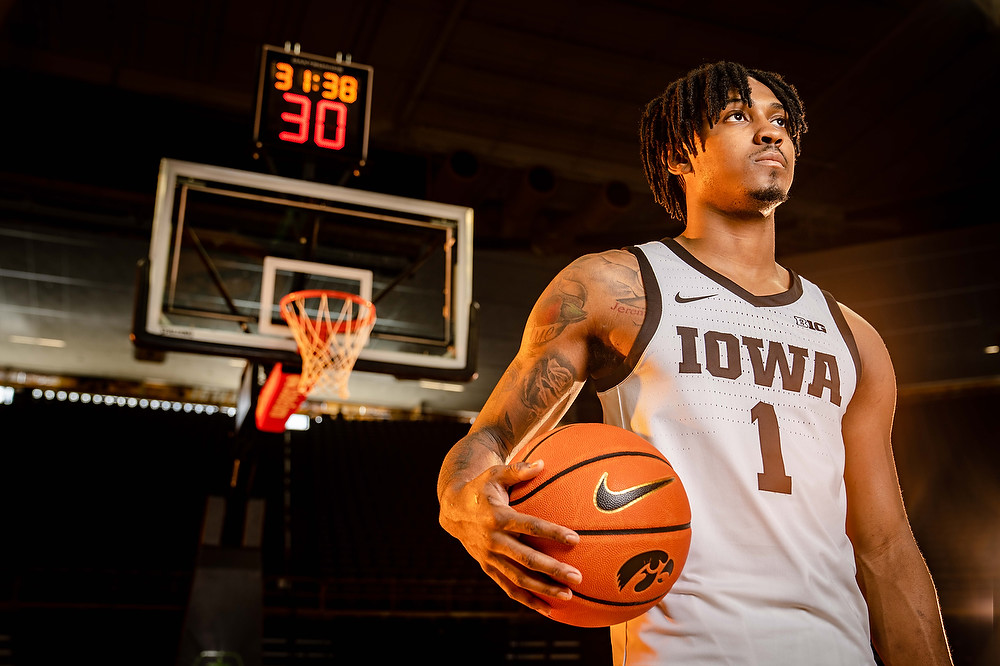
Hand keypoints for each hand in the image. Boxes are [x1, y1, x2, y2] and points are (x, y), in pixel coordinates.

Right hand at [439, 459, 581, 615]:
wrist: (453, 508)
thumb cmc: (481, 487)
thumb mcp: (496, 473)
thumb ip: (518, 469)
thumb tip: (542, 463)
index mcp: (498, 516)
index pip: (529, 526)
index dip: (551, 532)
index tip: (574, 539)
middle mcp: (493, 540)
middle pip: (526, 558)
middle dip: (552, 569)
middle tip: (577, 577)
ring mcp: (489, 557)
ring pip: (518, 578)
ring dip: (543, 589)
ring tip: (568, 596)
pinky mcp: (487, 567)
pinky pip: (508, 587)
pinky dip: (527, 600)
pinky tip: (548, 609)